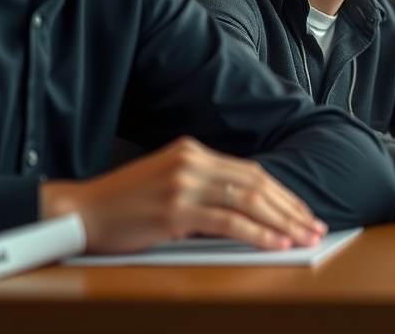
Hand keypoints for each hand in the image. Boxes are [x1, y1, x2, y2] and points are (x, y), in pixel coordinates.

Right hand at [40, 136, 326, 253]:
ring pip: (249, 201)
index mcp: (194, 151)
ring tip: (304, 237)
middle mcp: (193, 162)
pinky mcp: (175, 211)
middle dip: (291, 208)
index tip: (304, 211)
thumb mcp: (169, 181)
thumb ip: (205, 185)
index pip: (252, 171)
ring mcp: (184, 185)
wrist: (78, 211)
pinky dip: (258, 234)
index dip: (283, 194)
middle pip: (257, 184)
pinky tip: (276, 244)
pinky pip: (228, 223)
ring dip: (282, 223)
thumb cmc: (124, 203)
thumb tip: (251, 208)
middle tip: (315, 226)